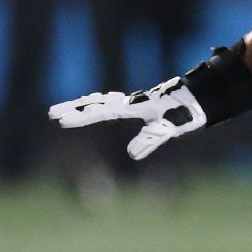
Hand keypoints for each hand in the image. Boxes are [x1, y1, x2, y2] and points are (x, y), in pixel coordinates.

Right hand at [48, 77, 206, 159]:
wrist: (200, 97)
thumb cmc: (184, 113)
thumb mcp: (167, 129)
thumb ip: (150, 139)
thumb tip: (132, 155)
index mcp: (133, 107)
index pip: (101, 113)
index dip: (81, 117)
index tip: (61, 120)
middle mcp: (131, 101)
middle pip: (97, 103)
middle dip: (74, 108)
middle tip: (51, 112)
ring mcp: (135, 101)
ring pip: (103, 100)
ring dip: (84, 104)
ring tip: (67, 108)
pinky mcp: (141, 103)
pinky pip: (113, 102)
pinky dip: (99, 102)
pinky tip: (98, 105)